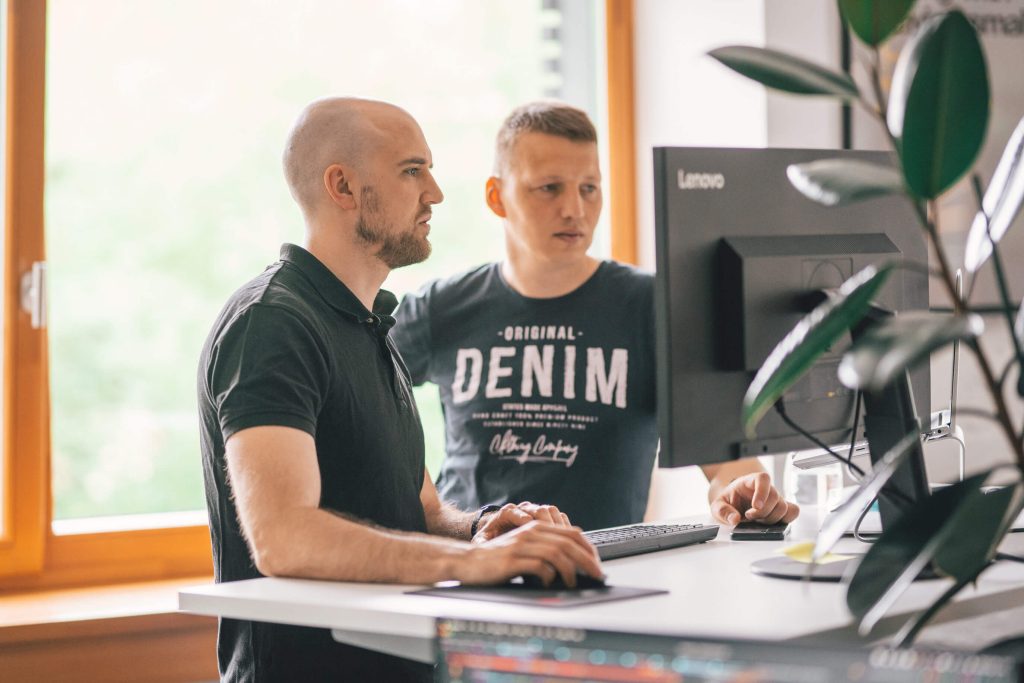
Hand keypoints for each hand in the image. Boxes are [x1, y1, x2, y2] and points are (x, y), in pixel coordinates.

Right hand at [456, 520, 602, 587]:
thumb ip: (544, 549)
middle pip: (568, 543)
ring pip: (557, 553)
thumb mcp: (524, 547)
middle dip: (587, 560)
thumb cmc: (498, 559)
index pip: (572, 533)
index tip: (597, 563)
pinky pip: (539, 566)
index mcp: (536, 527)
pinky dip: (550, 576)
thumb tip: (574, 564)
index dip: (589, 548)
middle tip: (596, 575)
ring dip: (570, 570)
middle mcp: (531, 533)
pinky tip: (550, 583)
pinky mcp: (512, 560)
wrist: (468, 561)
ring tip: (574, 583)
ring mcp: (521, 545)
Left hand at [473, 501, 570, 542]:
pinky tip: (568, 539)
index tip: (529, 524)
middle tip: (551, 535)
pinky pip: (558, 516)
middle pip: (536, 509)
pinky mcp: (546, 517)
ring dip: (557, 524)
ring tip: (563, 539)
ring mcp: (536, 511)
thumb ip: (482, 543)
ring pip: (549, 511)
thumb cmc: (491, 539)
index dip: (522, 518)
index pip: (514, 512)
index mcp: (506, 513)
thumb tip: (483, 546)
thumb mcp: (482, 542)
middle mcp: (522, 509)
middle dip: (544, 521)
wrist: (498, 532)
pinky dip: (564, 526)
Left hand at [710, 472, 798, 525]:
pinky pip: (793, 512)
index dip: (762, 491)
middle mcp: (766, 488)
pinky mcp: (782, 509)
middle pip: (775, 497)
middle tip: (749, 516)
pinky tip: (770, 523)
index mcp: (751, 481)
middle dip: (762, 512)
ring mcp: (776, 498)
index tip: (755, 506)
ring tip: (757, 520)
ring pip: (784, 507)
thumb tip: (734, 519)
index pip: (763, 479)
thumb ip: (723, 511)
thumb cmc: (730, 501)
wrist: (735, 504)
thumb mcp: (719, 505)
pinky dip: (785, 520)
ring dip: (771, 518)